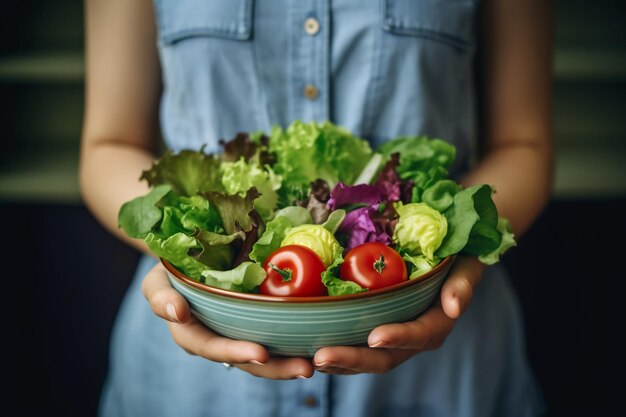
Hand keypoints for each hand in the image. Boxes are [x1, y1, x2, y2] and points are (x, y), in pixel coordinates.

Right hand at [141, 263, 314, 378]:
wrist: (187, 257)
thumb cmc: (169, 270)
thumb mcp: (156, 280)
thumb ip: (160, 297)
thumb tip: (177, 312)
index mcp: (192, 334)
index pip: (211, 347)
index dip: (234, 353)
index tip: (260, 353)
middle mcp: (216, 340)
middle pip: (245, 360)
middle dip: (274, 368)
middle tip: (303, 368)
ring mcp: (236, 334)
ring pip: (263, 355)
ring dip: (288, 362)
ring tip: (314, 364)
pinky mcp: (255, 323)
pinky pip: (274, 336)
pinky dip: (293, 343)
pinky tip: (317, 344)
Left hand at [312, 256, 483, 374]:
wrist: (447, 259)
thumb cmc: (458, 258)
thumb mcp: (466, 265)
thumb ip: (463, 284)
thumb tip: (454, 308)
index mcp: (437, 323)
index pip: (420, 335)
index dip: (399, 338)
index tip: (375, 337)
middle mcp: (413, 338)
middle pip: (385, 357)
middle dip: (354, 359)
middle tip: (323, 357)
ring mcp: (392, 338)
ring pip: (366, 359)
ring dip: (339, 362)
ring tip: (310, 359)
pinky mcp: (374, 331)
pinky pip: (355, 346)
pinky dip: (334, 351)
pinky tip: (308, 350)